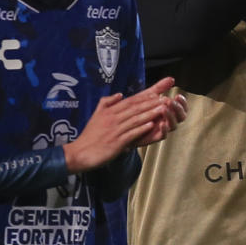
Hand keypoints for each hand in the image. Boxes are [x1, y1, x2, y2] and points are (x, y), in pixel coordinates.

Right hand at [64, 77, 180, 171]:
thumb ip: (106, 103)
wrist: (80, 153)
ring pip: (135, 119)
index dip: (144, 96)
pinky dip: (141, 129)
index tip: (157, 91)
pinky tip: (151, 125)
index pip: (130, 101)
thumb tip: (119, 95)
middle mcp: (113, 118)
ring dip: (150, 113)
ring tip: (163, 108)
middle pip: (135, 108)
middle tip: (165, 97)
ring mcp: (115, 130)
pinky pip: (131, 133)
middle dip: (151, 102)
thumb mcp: (96, 115)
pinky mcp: (116, 142)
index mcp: (109, 111)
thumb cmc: (90, 136)